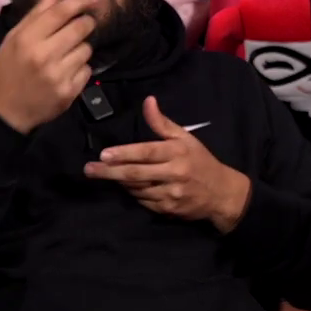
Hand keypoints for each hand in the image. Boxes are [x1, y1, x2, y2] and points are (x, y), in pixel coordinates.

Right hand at [0, 0, 98, 132]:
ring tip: (65, 54)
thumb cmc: (7, 69)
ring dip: (80, 48)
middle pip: (80, 28)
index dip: (80, 1)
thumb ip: (36, 15)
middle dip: (85, 23)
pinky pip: (87, 70)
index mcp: (28, 40)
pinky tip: (66, 71)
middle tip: (81, 24)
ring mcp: (59, 76)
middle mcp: (45, 56)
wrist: (5, 111)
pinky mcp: (69, 92)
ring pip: (86, 49)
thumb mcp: (14, 38)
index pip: (60, 13)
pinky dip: (80, 68)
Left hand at [84, 97, 250, 230]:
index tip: (103, 155)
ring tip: (103, 175)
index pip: (146, 152)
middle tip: (89, 170)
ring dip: (119, 182)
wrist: (222, 194)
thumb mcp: (185, 138)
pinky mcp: (168, 209)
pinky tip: (124, 186)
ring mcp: (170, 194)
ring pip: (136, 189)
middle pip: (136, 173)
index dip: (124, 154)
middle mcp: (173, 174)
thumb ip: (162, 123)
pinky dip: (132, 193)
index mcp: (177, 152)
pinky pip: (143, 201)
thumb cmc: (200, 161)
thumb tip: (148, 101)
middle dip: (109, 172)